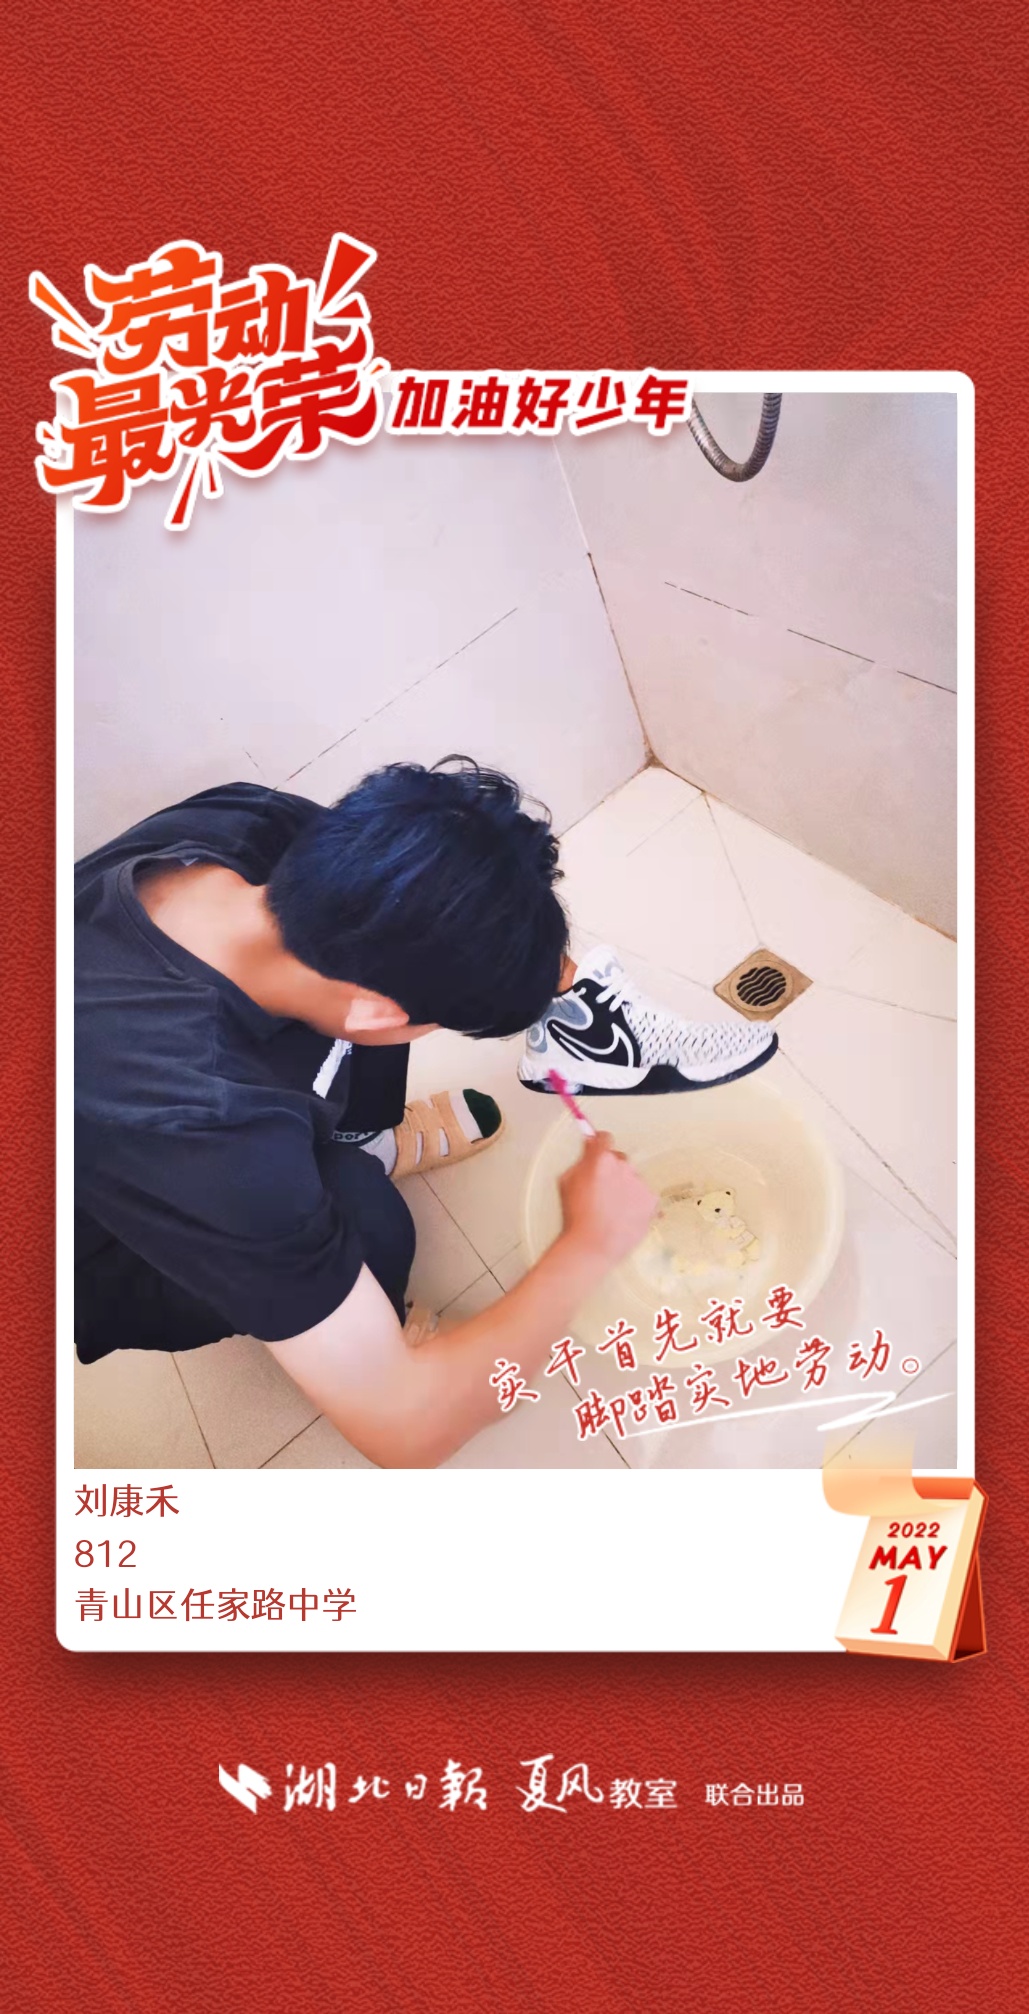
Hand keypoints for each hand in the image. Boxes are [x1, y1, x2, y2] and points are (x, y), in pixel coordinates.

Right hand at [558, 1132, 656, 1263]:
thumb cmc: (576, 1216)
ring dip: (626, 1188)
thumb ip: (580, 1160)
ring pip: (633, 1179)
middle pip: (620, 1160)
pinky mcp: (652, 1200)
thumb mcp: (567, 1182)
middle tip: (603, 1191)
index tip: (598, 1151)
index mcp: (601, 1159)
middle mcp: (624, 1166)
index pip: (605, 1138)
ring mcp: (640, 1183)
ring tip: (614, 1210)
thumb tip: (589, 1145)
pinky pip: (645, 1196)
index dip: (600, 1145)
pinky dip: (638, 1204)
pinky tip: (625, 1217)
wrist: (593, 1245)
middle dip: (613, 1170)